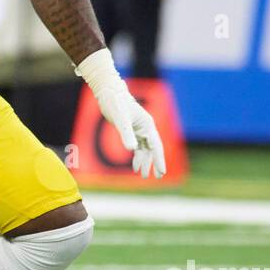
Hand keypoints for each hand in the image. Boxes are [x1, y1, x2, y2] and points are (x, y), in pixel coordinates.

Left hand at [75, 48, 165, 178]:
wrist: (108, 92)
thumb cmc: (115, 103)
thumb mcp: (120, 119)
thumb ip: (126, 133)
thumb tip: (132, 149)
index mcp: (148, 125)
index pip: (156, 146)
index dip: (159, 159)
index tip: (162, 172)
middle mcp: (146, 128)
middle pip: (153, 149)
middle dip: (154, 163)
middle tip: (157, 177)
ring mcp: (139, 129)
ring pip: (145, 149)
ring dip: (144, 161)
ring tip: (143, 175)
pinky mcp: (132, 130)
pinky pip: (138, 146)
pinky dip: (137, 156)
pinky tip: (135, 166)